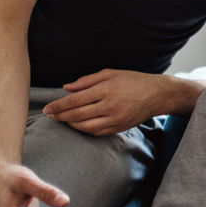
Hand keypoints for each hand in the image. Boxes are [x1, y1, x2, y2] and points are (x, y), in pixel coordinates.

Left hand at [43, 70, 180, 135]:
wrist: (158, 95)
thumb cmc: (133, 80)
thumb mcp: (110, 74)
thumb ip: (87, 81)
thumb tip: (66, 88)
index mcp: (106, 90)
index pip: (75, 100)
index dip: (58, 106)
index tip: (47, 108)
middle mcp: (110, 106)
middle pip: (77, 115)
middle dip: (60, 116)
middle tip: (49, 115)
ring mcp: (115, 119)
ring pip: (85, 127)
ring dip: (71, 124)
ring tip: (63, 120)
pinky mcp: (120, 128)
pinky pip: (97, 132)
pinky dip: (85, 130)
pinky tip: (79, 125)